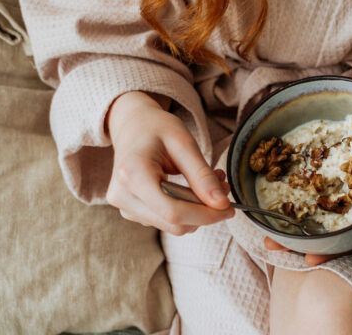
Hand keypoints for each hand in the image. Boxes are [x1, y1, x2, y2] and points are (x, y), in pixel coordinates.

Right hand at [105, 91, 233, 234]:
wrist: (131, 126)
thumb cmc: (157, 129)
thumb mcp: (184, 143)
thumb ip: (202, 175)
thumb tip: (221, 205)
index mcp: (132, 174)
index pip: (173, 212)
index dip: (206, 215)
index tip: (229, 208)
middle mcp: (122, 195)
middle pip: (173, 223)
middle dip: (204, 212)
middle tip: (223, 187)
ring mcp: (124, 206)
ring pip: (172, 226)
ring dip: (197, 210)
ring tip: (209, 181)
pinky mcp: (130, 211)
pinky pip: (164, 221)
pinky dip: (184, 210)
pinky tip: (190, 189)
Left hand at [265, 81, 351, 264]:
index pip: (345, 236)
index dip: (328, 249)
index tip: (310, 258)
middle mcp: (342, 200)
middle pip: (316, 227)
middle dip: (293, 239)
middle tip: (271, 244)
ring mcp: (328, 183)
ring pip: (302, 207)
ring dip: (281, 219)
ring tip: (261, 228)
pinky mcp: (316, 162)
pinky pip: (297, 177)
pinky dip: (281, 185)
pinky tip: (263, 190)